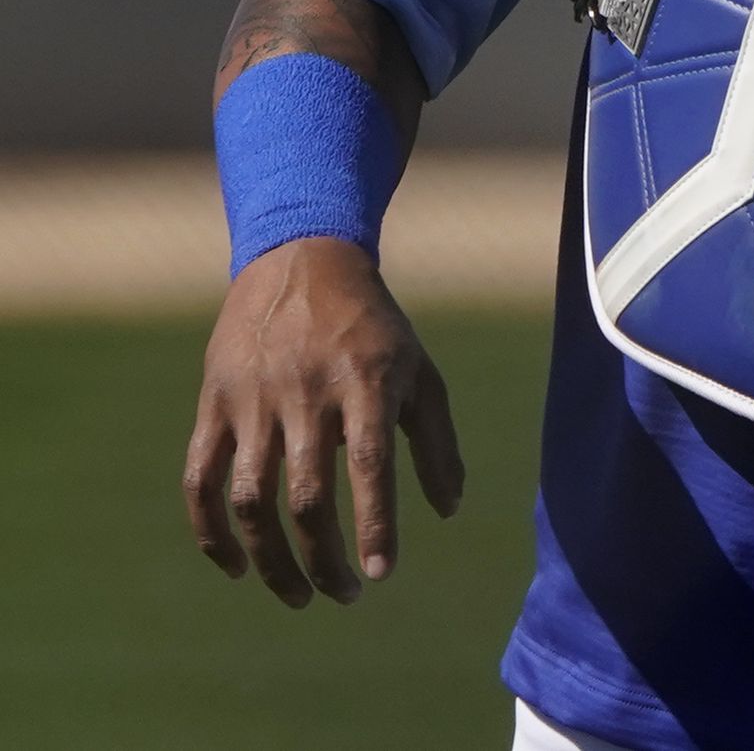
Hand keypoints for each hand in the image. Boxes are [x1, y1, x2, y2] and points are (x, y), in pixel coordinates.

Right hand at [183, 237, 463, 606]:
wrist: (301, 262)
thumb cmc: (373, 328)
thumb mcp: (419, 372)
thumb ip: (436, 442)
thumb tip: (447, 512)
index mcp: (365, 381)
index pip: (368, 464)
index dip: (375, 524)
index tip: (381, 575)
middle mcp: (306, 392)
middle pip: (306, 496)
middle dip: (324, 559)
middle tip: (344, 596)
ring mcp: (253, 399)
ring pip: (250, 499)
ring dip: (271, 559)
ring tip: (299, 595)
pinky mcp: (213, 404)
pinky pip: (200, 481)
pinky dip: (211, 532)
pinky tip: (238, 568)